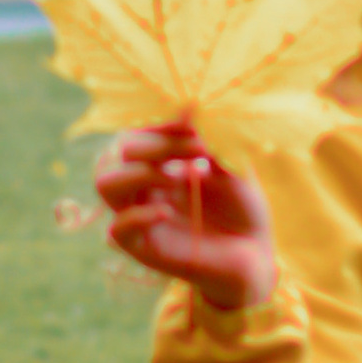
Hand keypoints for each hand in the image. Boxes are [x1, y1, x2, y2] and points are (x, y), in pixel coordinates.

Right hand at [95, 121, 276, 312]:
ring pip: (106, 184)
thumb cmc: (243, 209)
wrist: (255, 254)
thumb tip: (190, 108)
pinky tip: (166, 212)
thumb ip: (210, 142)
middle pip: (119, 152)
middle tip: (197, 149)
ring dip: (138, 173)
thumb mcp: (233, 168)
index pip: (140, 132)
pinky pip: (117, 229)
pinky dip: (138, 216)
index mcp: (160, 164)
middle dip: (157, 144)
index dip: (162, 124)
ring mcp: (140, 216)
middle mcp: (144, 188)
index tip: (194, 119)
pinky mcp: (143, 248)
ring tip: (175, 177)